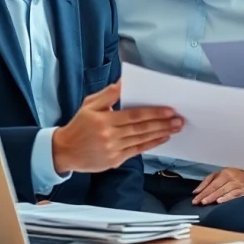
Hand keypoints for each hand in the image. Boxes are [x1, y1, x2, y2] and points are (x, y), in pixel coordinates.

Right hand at [52, 81, 182, 173]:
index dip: (153, 113)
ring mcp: (113, 149)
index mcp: (104, 120)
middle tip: (179, 119)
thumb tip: (124, 82)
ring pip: (141, 140)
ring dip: (161, 133)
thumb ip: (108, 94)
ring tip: (175, 128)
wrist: (65, 151)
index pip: (134, 115)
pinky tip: (162, 139)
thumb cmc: (79, 125)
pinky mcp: (115, 160)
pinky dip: (151, 144)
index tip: (169, 110)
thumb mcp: (89, 104)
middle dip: (162, 123)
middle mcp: (109, 136)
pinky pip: (137, 151)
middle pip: (141, 128)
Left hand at [192, 168, 243, 204]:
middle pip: (217, 188)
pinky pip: (234, 196)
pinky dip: (227, 199)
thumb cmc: (229, 176)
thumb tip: (195, 192)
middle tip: (200, 203)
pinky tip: (220, 202)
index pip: (212, 185)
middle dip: (208, 196)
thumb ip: (206, 183)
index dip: (203, 192)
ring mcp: (237, 186)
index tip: (195, 200)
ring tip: (207, 202)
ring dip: (215, 197)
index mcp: (223, 174)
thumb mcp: (217, 175)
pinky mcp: (242, 192)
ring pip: (225, 192)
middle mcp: (230, 179)